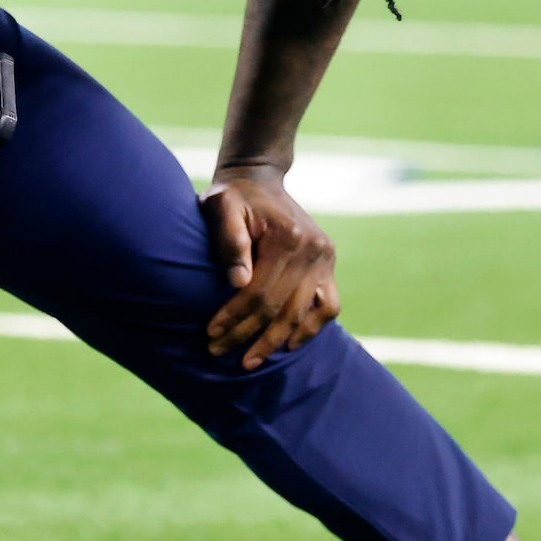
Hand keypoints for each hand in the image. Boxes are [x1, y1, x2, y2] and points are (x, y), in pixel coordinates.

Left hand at [200, 162, 338, 367]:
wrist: (257, 180)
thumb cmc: (233, 196)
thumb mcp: (221, 206)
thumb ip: (230, 241)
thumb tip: (237, 283)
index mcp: (288, 237)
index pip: (259, 292)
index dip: (234, 317)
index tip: (211, 334)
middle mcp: (314, 249)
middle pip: (280, 308)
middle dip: (248, 335)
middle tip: (219, 352)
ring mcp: (326, 259)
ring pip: (302, 313)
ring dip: (275, 340)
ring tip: (250, 360)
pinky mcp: (329, 265)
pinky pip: (329, 306)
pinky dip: (311, 328)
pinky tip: (289, 344)